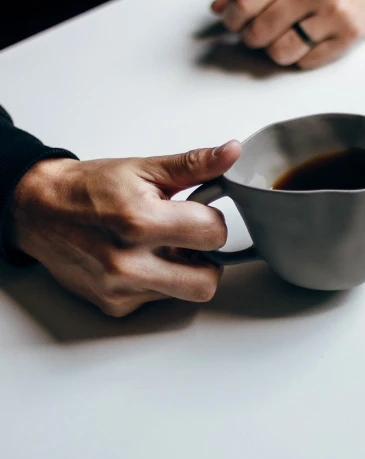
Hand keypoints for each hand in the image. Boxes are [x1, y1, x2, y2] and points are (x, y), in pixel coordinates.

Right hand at [8, 141, 241, 316]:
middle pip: (207, 282)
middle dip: (208, 261)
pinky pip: (158, 300)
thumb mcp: (145, 169)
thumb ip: (194, 165)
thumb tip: (231, 152)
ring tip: (162, 248)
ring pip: (185, 294)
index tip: (200, 214)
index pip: (213, 234)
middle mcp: (128, 261)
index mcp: (140, 221)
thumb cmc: (90, 188)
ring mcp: (121, 288)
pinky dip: (158, 282)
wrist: (40, 209)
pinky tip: (141, 261)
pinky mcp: (114, 305)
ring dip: (183, 272)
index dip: (213, 221)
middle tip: (190, 241)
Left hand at [211, 0, 364, 68]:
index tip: (233, 22)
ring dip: (273, 51)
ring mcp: (334, 13)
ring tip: (279, 38)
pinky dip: (299, 57)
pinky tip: (303, 41)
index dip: (232, 18)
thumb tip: (219, 8)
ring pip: (282, 52)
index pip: (244, 2)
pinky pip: (309, 62)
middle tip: (254, 32)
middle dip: (250, 37)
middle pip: (260, 32)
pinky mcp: (350, 35)